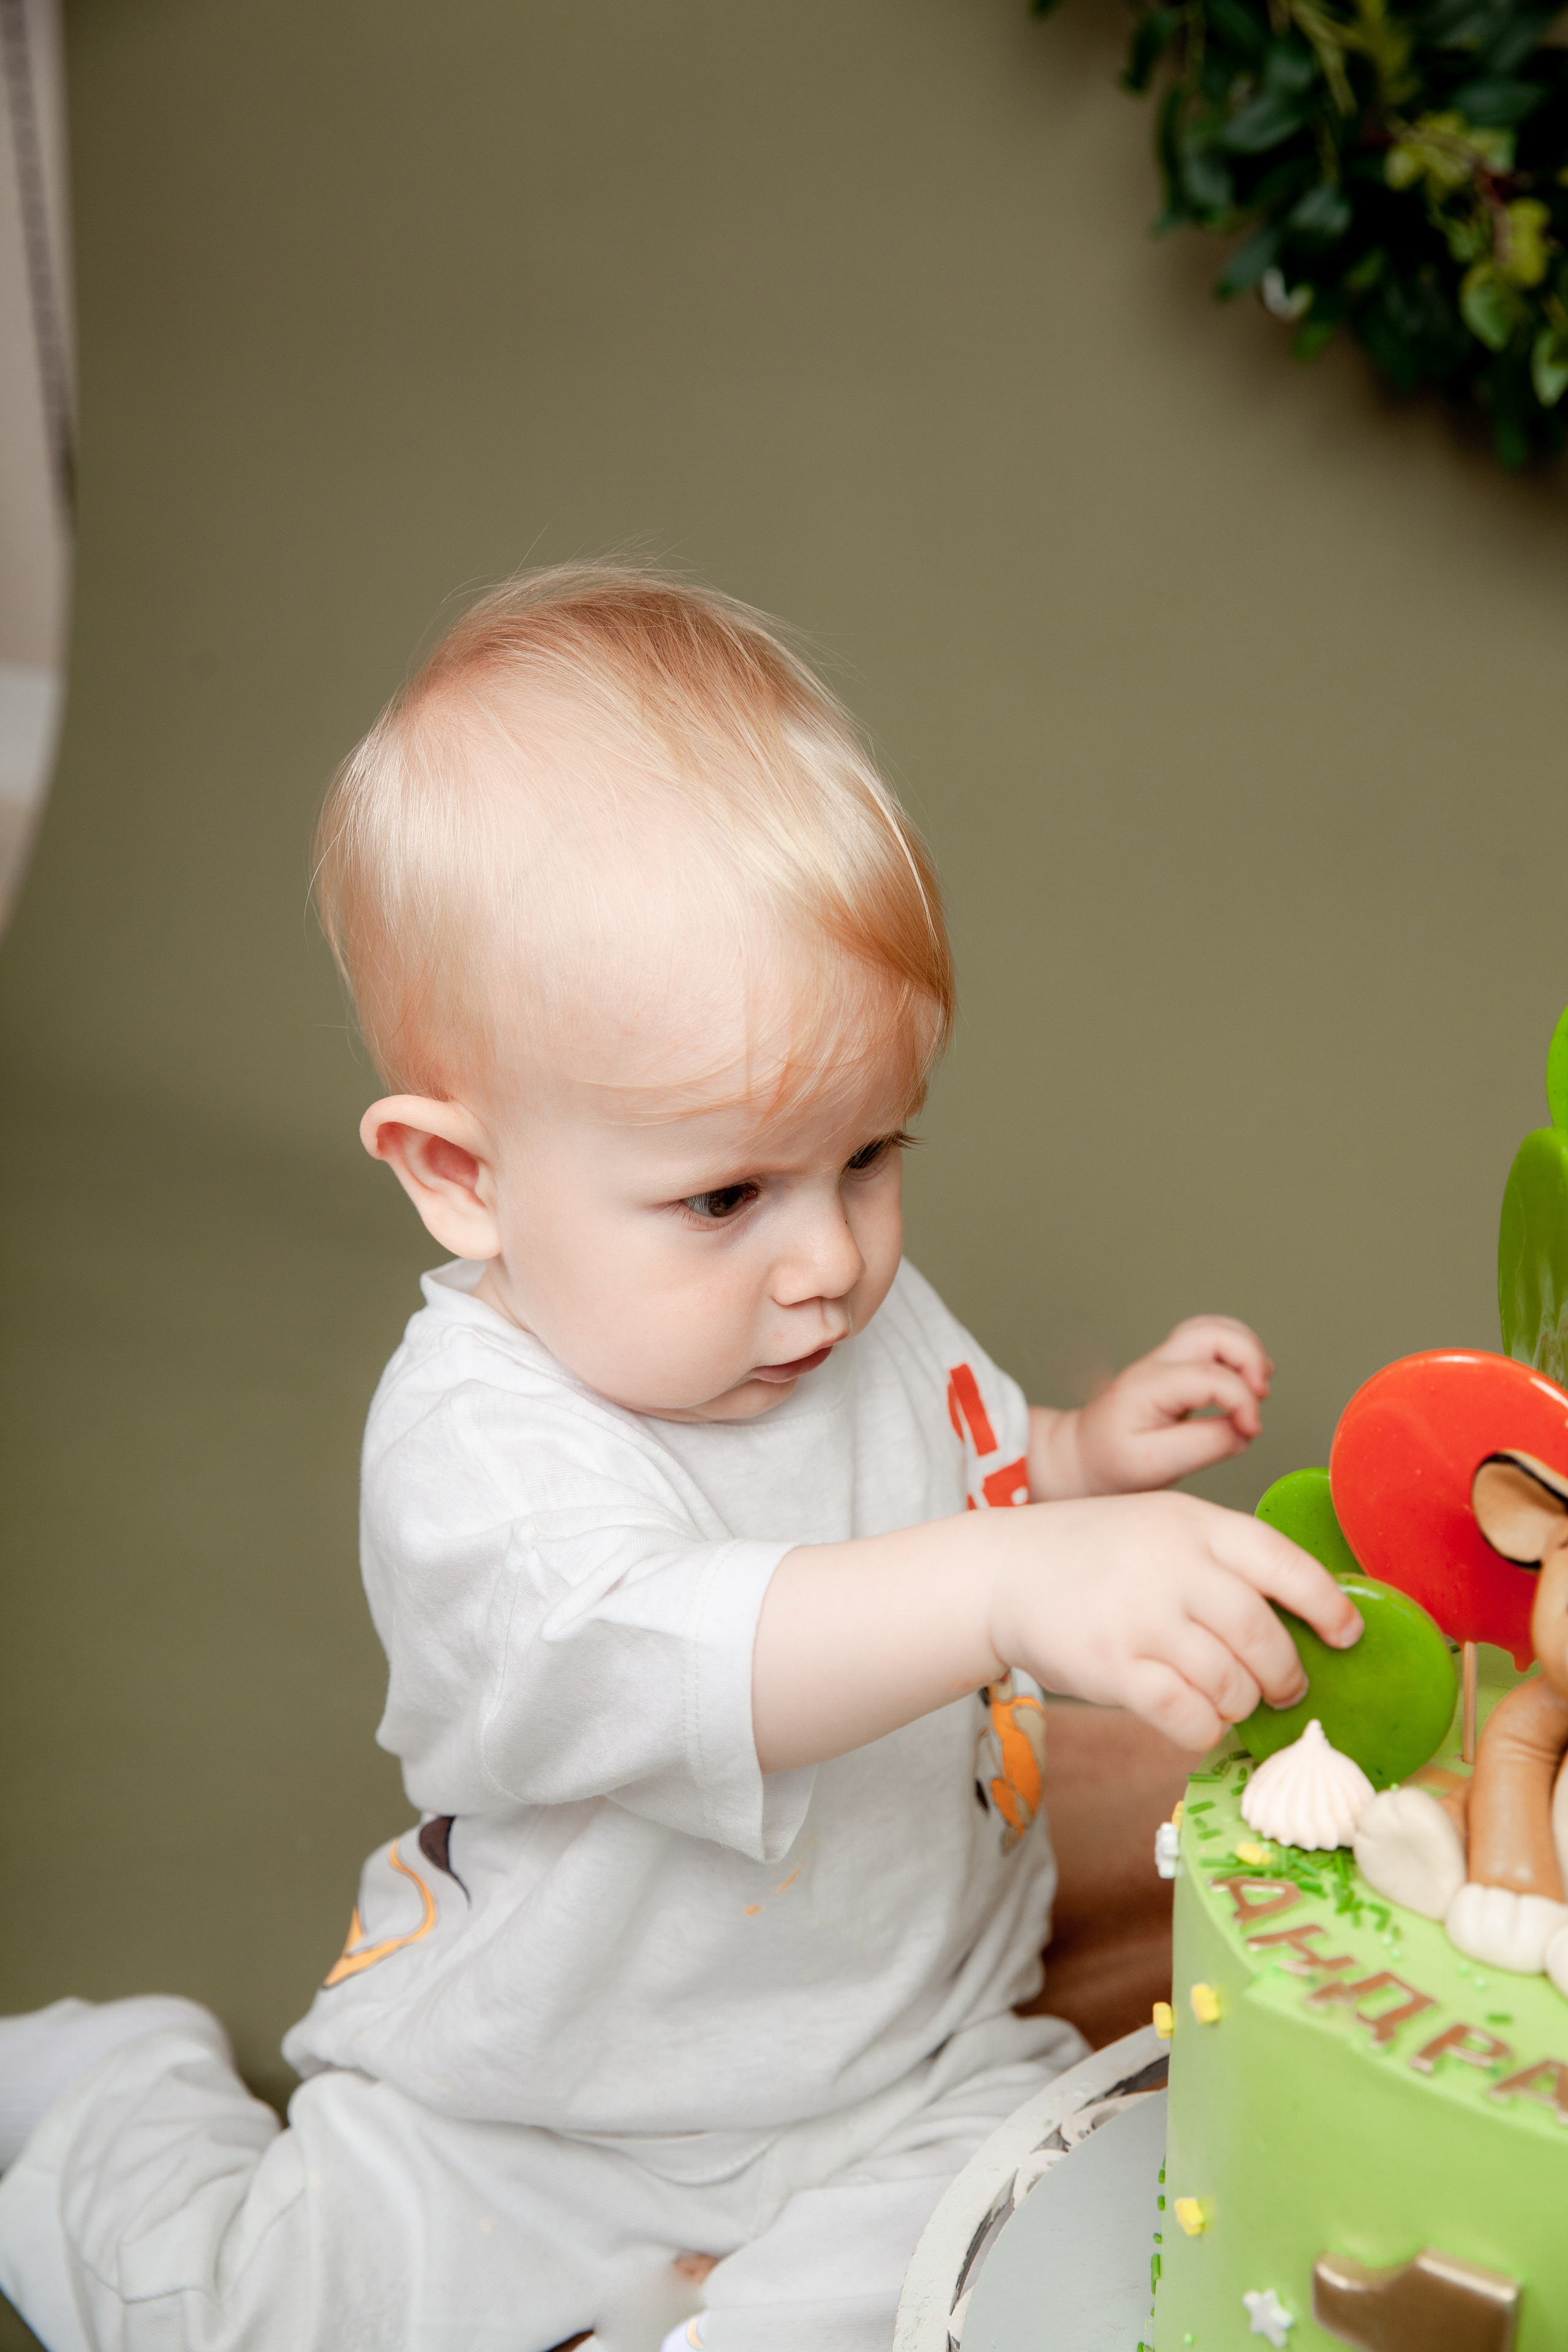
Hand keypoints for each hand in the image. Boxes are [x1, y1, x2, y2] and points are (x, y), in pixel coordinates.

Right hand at [988, 1490, 1359, 1751]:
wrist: (1004, 1570)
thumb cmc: (1096, 1555)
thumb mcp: (1163, 1527)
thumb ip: (1223, 1562)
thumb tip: (1303, 1620)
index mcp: (1196, 1525)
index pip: (1286, 1564)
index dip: (1329, 1605)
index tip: (1346, 1634)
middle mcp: (1174, 1567)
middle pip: (1264, 1638)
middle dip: (1286, 1676)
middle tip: (1284, 1689)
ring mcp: (1142, 1618)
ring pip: (1231, 1685)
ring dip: (1240, 1704)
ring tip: (1227, 1698)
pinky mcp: (1113, 1668)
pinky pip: (1188, 1718)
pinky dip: (1203, 1729)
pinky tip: (1194, 1719)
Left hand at [1032, 1315, 1272, 1498]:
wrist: (1085, 1454)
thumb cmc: (1113, 1461)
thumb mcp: (1156, 1465)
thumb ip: (1206, 1445)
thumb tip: (1244, 1430)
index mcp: (1150, 1386)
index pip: (1211, 1376)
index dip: (1243, 1401)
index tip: (1251, 1430)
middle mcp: (1158, 1364)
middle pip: (1214, 1332)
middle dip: (1251, 1357)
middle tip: (1262, 1395)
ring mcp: (1166, 1359)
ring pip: (1215, 1327)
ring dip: (1248, 1349)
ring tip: (1260, 1385)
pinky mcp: (1176, 1365)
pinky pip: (1211, 1339)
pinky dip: (1238, 1350)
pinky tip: (1248, 1377)